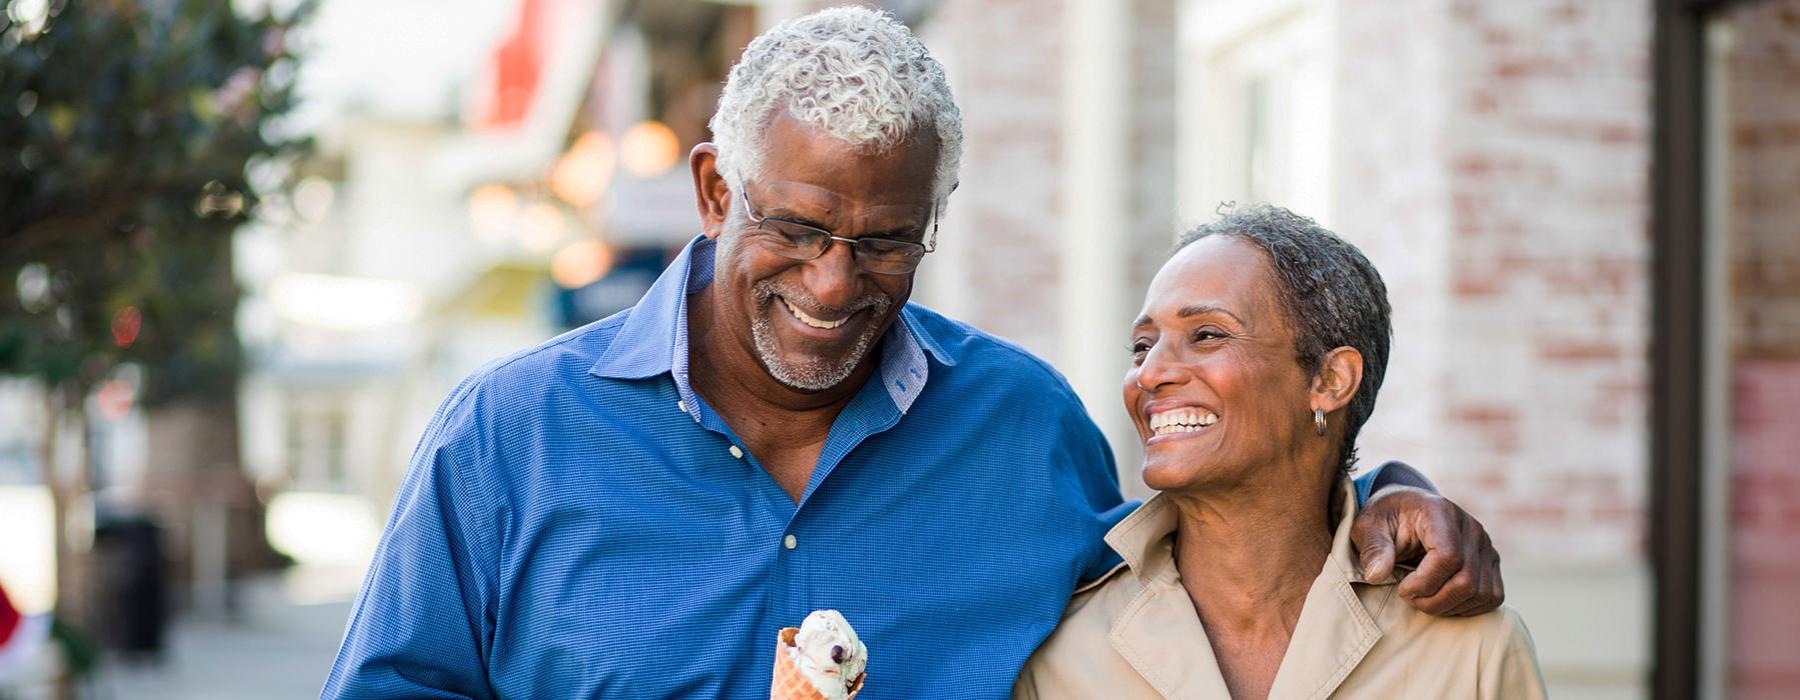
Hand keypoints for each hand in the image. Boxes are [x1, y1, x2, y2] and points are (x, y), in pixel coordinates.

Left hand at [1350, 485, 1503, 616]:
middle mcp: (1471, 528)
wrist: (1406, 510)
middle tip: (1409, 597)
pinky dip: (1467, 608)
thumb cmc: (1387, 519)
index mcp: (1441, 513)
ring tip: (1422, 598)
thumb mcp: (1369, 526)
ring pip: (1480, 593)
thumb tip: (1377, 576)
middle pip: (1466, 581)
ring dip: (1448, 607)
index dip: (1424, 582)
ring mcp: (1486, 546)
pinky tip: (1442, 601)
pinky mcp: (1491, 562)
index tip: (1401, 587)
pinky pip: (1492, 596)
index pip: (1448, 557)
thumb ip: (1373, 548)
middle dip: (1433, 601)